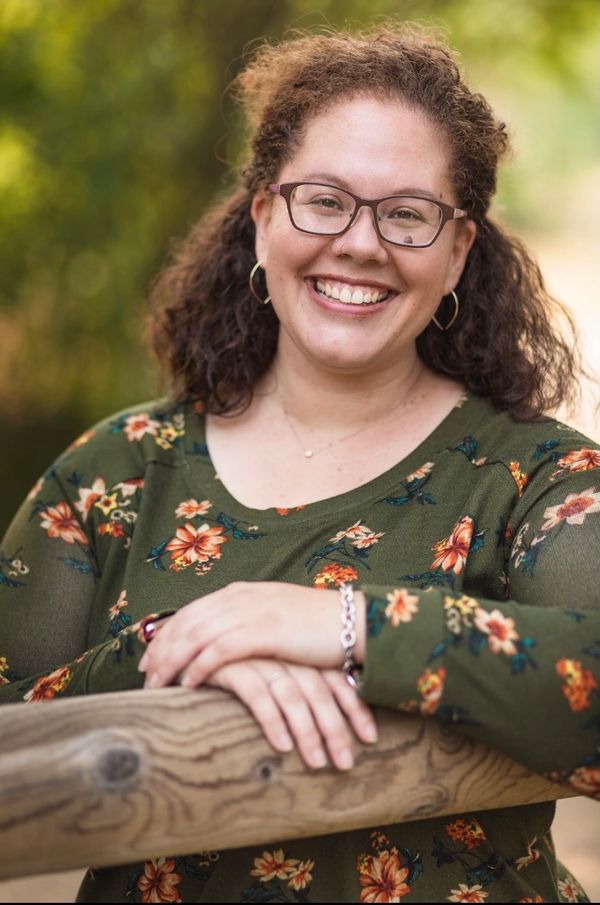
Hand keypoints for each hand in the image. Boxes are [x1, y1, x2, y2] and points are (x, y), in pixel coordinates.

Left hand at [138, 581, 365, 689]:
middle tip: (143, 676)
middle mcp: (240, 597)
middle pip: (187, 622)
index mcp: (241, 592)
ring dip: (172, 661)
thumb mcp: (273, 618)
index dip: (166, 634)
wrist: (352, 623)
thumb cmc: (315, 627)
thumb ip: (246, 623)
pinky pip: (220, 650)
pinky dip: (199, 666)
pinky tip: (188, 683)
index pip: (191, 612)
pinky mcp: (265, 631)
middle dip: (160, 649)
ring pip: (197, 635)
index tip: (149, 657)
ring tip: (157, 685)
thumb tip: (224, 644)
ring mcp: (252, 612)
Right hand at [204, 657, 377, 770]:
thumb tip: (329, 718)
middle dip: (335, 727)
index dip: (354, 706)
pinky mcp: (231, 663)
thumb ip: (296, 682)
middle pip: (318, 689)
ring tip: (319, 763)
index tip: (370, 737)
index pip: (334, 676)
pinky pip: (258, 695)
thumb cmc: (232, 662)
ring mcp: (257, 654)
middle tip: (346, 763)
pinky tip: (283, 746)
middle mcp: (281, 649)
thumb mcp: (271, 666)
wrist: (187, 639)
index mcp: (296, 647)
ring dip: (309, 732)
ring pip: (293, 695)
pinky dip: (273, 721)